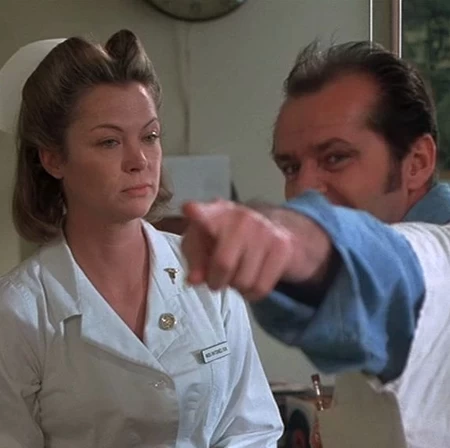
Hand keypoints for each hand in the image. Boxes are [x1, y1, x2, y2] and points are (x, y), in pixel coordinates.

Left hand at [181, 199, 330, 299]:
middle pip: (223, 264)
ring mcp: (264, 229)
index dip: (197, 213)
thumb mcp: (203, 244)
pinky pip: (260, 287)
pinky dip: (251, 293)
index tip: (190, 210)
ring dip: (236, 287)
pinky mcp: (282, 246)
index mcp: (215, 213)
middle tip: (216, 280)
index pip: (204, 212)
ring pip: (243, 281)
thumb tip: (195, 280)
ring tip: (237, 274)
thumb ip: (194, 261)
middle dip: (216, 281)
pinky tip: (250, 281)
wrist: (272, 228)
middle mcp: (240, 216)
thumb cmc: (227, 238)